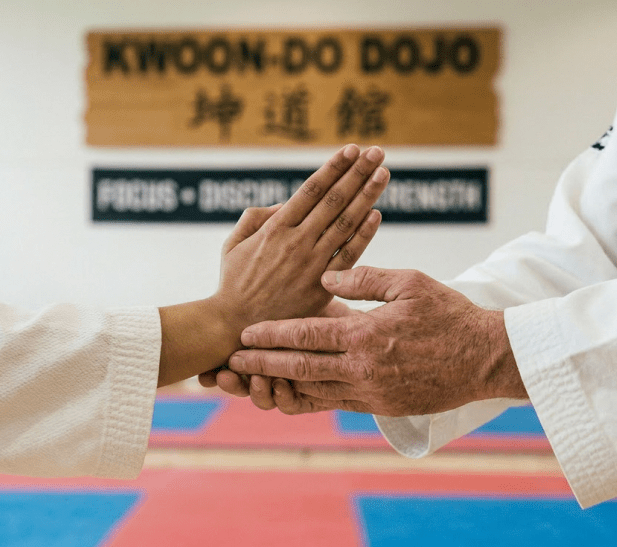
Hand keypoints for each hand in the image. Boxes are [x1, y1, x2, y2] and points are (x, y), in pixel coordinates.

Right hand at [211, 145, 387, 331]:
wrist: (234, 326)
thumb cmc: (233, 283)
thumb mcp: (234, 243)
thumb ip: (257, 216)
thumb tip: (286, 202)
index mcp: (275, 228)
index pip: (312, 189)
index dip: (334, 167)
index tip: (351, 150)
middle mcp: (297, 241)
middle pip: (335, 200)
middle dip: (358, 173)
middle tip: (377, 152)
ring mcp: (311, 263)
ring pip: (346, 223)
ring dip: (367, 195)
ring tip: (383, 174)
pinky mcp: (321, 286)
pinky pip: (348, 256)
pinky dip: (363, 234)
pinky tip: (376, 214)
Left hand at [226, 267, 526, 416]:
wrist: (486, 359)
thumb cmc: (449, 314)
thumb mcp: (408, 283)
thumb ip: (364, 278)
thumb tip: (325, 276)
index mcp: (365, 335)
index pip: (305, 335)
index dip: (270, 335)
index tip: (244, 334)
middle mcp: (362, 369)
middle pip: (298, 368)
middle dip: (262, 367)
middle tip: (231, 366)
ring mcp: (371, 393)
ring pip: (312, 393)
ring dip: (280, 387)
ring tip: (253, 382)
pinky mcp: (381, 408)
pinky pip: (335, 405)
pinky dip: (309, 400)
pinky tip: (292, 393)